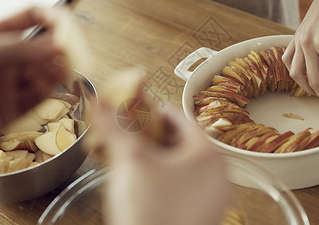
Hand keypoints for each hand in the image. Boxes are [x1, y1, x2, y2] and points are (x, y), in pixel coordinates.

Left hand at [0, 7, 66, 142]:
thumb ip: (17, 48)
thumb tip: (56, 45)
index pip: (31, 17)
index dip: (51, 17)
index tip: (66, 25)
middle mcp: (8, 59)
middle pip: (44, 48)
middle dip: (59, 50)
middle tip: (72, 55)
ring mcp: (12, 83)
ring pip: (45, 73)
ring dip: (55, 72)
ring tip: (58, 73)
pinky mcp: (16, 108)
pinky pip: (40, 97)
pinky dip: (46, 91)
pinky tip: (43, 88)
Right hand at [90, 103, 230, 224]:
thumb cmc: (149, 212)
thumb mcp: (130, 161)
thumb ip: (115, 128)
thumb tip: (100, 104)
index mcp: (209, 156)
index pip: (182, 119)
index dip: (155, 112)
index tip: (136, 111)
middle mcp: (219, 176)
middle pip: (183, 142)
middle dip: (154, 137)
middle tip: (131, 135)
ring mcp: (213, 199)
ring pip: (183, 165)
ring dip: (159, 158)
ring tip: (135, 158)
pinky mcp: (203, 216)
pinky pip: (185, 186)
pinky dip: (166, 178)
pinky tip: (144, 183)